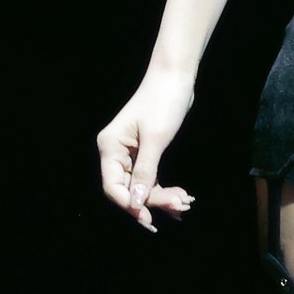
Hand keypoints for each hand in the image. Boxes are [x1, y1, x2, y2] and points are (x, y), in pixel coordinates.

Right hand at [95, 70, 197, 232]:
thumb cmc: (163, 102)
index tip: (149, 218)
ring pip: (141, 185)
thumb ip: (145, 172)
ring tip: (183, 204)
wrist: (176, 76)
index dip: (130, 204)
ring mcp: (130, 152)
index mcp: (110, 147)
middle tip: (178, 207)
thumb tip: (136, 204)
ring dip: (161, 196)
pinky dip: (163, 188)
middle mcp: (116, 152)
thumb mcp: (155, 139)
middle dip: (152, 200)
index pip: (113, 186)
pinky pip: (149, 177)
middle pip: (128, 188)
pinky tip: (180, 198)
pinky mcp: (145, 152)